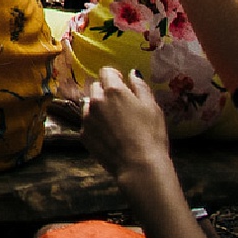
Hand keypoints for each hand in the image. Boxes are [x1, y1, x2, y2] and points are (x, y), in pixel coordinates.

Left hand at [80, 68, 171, 183]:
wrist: (139, 166)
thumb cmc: (151, 135)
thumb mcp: (153, 107)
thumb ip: (141, 87)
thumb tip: (133, 73)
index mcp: (113, 91)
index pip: (106, 72)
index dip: (115, 77)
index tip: (123, 85)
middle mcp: (96, 100)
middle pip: (96, 87)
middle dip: (106, 91)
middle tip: (121, 106)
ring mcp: (87, 118)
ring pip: (89, 104)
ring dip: (98, 107)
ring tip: (114, 121)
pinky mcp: (84, 134)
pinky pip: (87, 122)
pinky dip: (95, 124)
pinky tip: (109, 135)